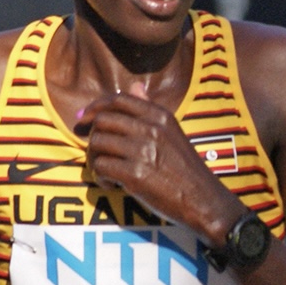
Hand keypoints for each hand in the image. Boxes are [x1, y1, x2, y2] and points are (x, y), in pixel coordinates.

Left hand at [76, 82, 240, 241]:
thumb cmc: (185, 166)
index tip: (83, 118)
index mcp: (159, 115)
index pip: (117, 100)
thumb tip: (134, 86)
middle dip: (93, 136)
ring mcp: (142, 150)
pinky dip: (101, 177)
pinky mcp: (136, 174)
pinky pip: (101, 167)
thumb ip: (149, 108)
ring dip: (95, 159)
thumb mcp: (172, 130)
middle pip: (102, 121)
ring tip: (106, 171)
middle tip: (97, 152)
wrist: (202, 198)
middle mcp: (150, 128)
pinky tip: (112, 183)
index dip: (95, 107)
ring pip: (97, 144)